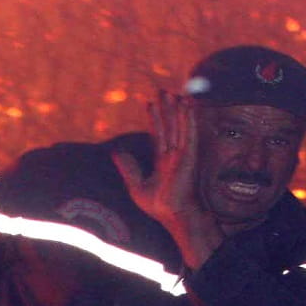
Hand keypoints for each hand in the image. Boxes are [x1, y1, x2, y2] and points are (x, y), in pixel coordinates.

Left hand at [113, 90, 222, 265]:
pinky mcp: (189, 156)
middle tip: (163, 90)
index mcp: (162, 161)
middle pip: (170, 126)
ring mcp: (182, 155)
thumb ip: (128, 168)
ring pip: (180, 126)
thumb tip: (115, 153)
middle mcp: (174, 155)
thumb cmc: (158, 206)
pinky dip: (189, 119)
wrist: (172, 215)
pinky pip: (189, 133)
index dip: (154, 119)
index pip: (158, 135)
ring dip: (178, 110)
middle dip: (167, 109)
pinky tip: (188, 107)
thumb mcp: (136, 186)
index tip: (149, 103)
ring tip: (176, 93)